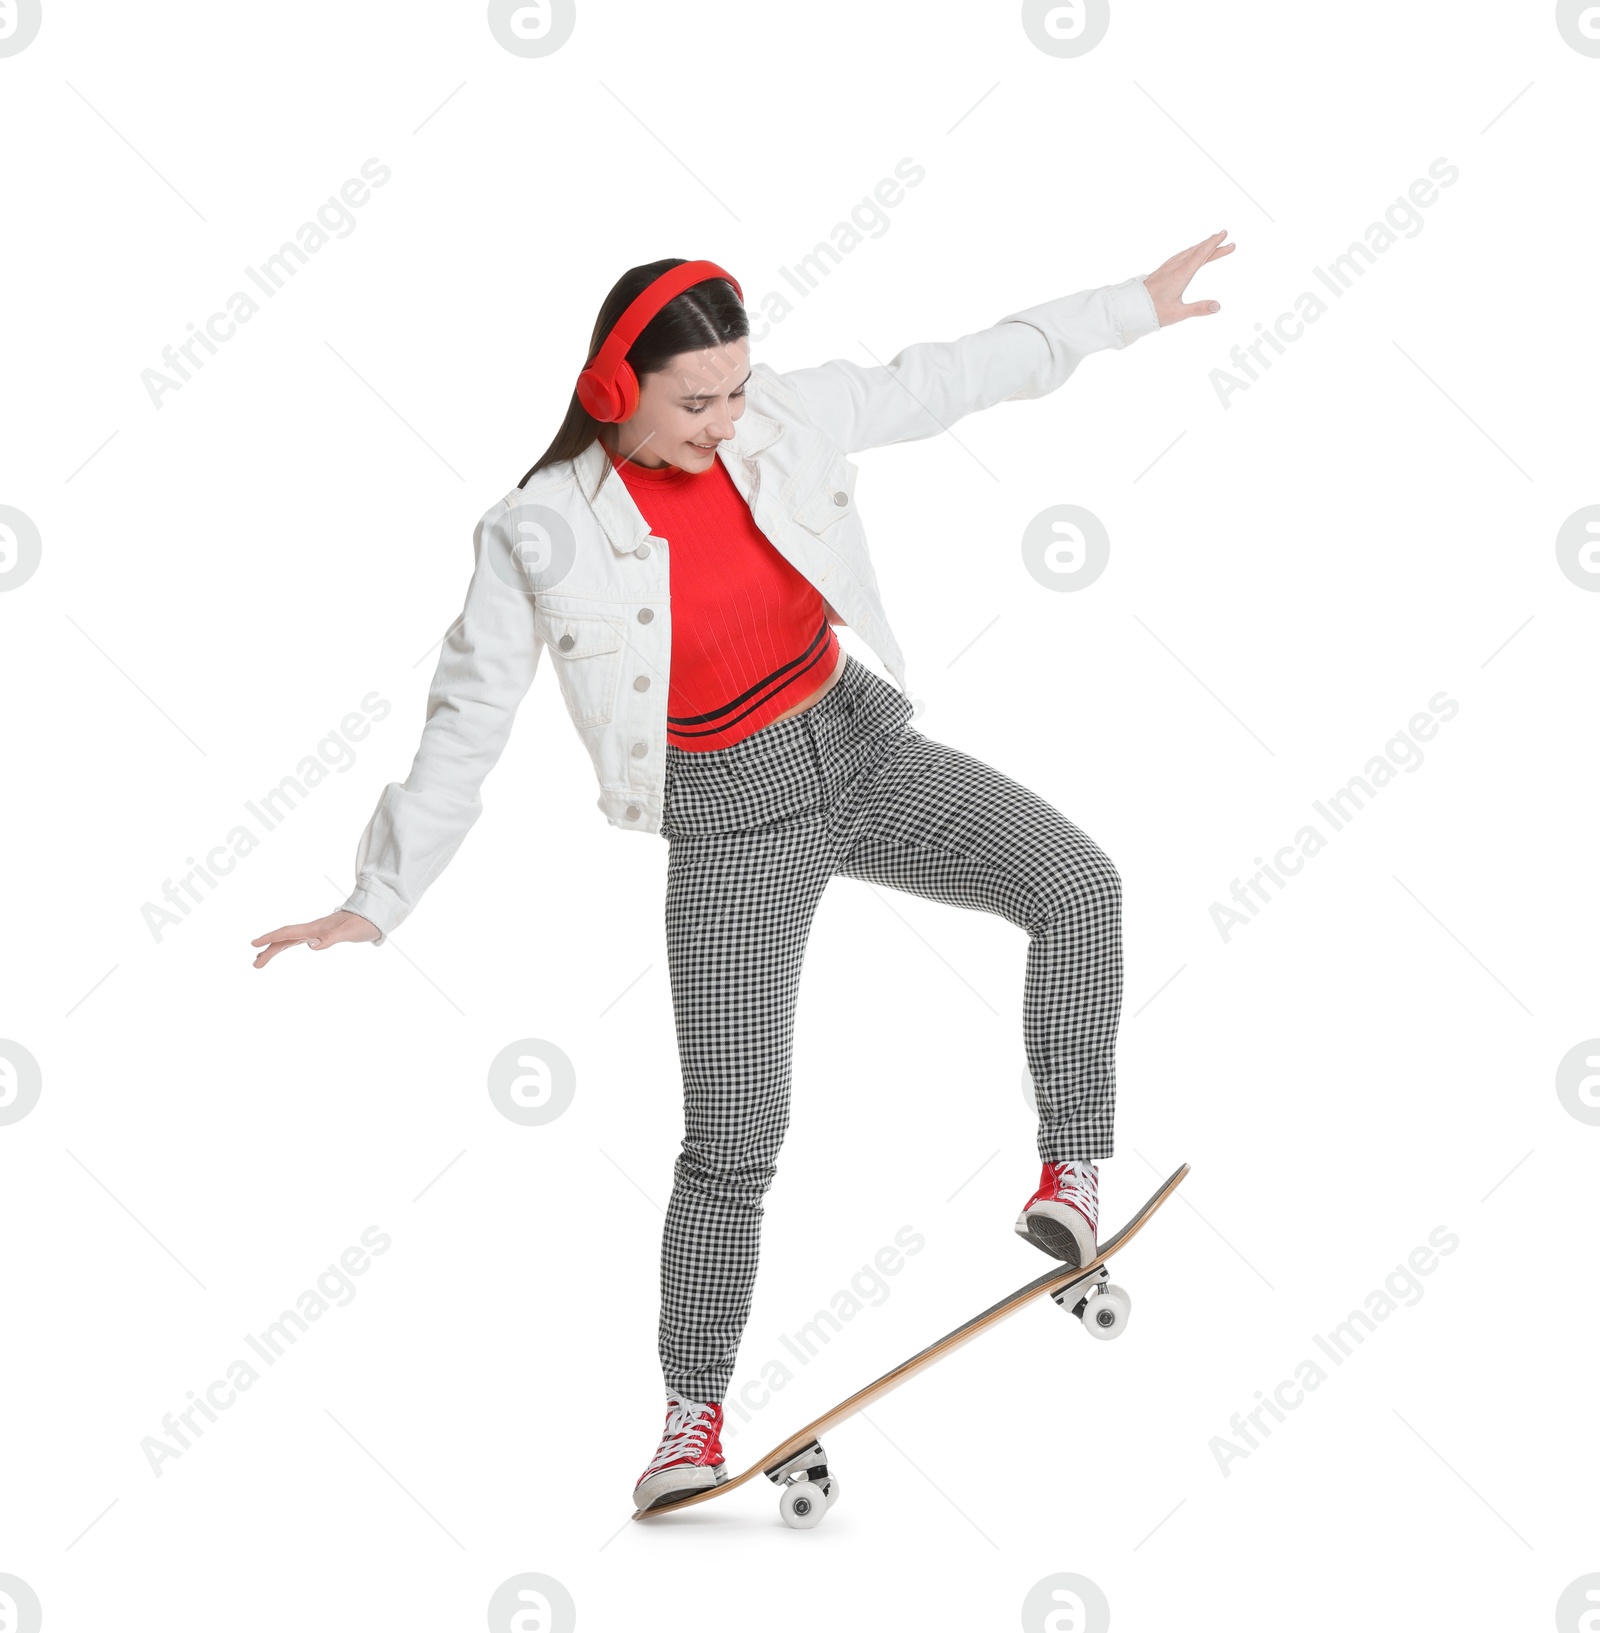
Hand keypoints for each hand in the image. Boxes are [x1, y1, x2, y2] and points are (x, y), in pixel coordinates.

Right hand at [251, 909, 379, 967]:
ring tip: (259, 960)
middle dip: (269, 950)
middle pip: (285, 938)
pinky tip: (281, 949)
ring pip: (289, 940)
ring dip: (274, 949)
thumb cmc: (363, 923)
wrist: (374, 916)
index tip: (254, 944)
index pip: (288, 933)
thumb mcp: (349, 932)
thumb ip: (331, 937)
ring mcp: (316, 931)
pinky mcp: (321, 934)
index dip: (271, 938)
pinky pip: (297, 940)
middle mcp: (313, 929)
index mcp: (316, 928)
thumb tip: (311, 945)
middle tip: (255, 965)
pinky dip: (286, 945)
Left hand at [1143, 230, 1233, 326]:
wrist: (1131, 308)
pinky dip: (1191, 251)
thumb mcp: (1177, 313)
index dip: (1213, 244)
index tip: (1224, 234)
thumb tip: (1217, 306)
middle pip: (1197, 251)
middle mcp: (1174, 268)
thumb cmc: (1153, 311)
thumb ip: (1198, 309)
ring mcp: (1168, 268)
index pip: (1200, 255)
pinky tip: (1192, 252)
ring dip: (1202, 246)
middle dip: (1212, 243)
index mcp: (1180, 275)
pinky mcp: (1163, 270)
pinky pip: (1181, 256)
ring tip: (1213, 242)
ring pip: (1188, 252)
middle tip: (1226, 236)